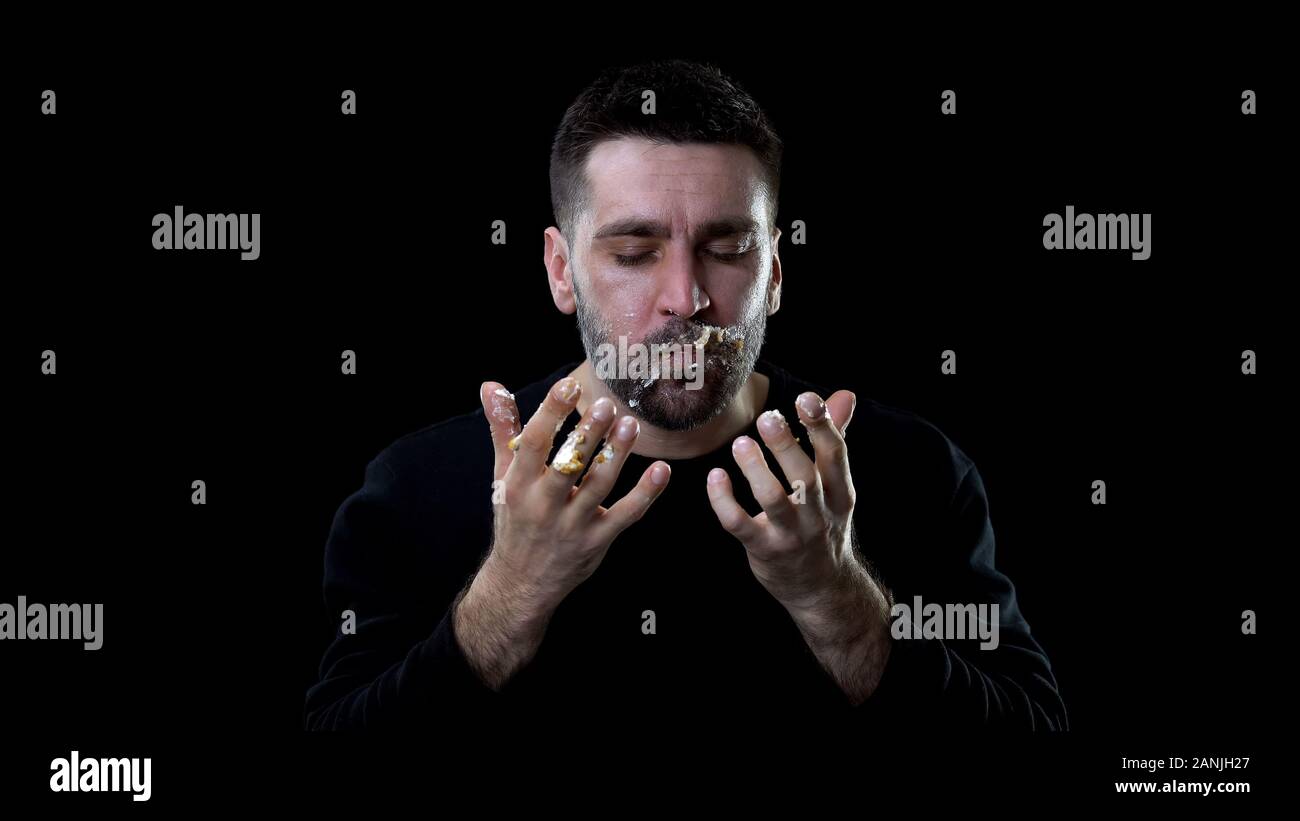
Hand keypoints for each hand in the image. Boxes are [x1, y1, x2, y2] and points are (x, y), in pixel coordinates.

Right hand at [455, 377, 670, 689]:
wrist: (521, 583)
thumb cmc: (515, 519)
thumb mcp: (503, 476)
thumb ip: (503, 430)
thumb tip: (491, 386)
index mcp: (517, 485)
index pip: (534, 443)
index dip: (551, 412)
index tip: (569, 386)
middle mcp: (543, 506)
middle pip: (568, 465)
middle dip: (587, 434)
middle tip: (605, 404)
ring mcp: (572, 525)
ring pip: (599, 486)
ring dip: (617, 454)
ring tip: (630, 425)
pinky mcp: (597, 540)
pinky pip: (626, 515)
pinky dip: (646, 493)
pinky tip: (662, 469)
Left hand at [705, 389, 891, 702]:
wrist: (820, 588)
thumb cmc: (822, 524)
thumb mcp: (835, 487)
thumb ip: (834, 439)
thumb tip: (845, 394)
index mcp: (839, 493)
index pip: (835, 455)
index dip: (822, 426)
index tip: (806, 398)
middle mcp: (818, 514)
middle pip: (805, 477)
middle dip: (786, 446)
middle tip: (767, 416)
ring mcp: (791, 534)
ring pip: (773, 501)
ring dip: (755, 471)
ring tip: (740, 443)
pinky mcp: (763, 550)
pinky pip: (739, 524)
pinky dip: (724, 501)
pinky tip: (714, 476)